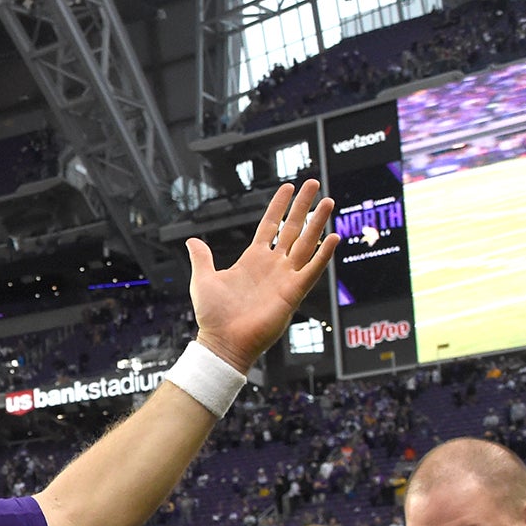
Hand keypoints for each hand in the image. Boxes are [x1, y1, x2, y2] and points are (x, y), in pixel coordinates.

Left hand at [186, 180, 338, 371]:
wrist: (222, 341)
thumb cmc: (213, 315)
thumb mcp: (204, 280)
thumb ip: (202, 258)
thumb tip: (192, 240)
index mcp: (253, 259)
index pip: (270, 226)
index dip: (279, 206)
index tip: (288, 187)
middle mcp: (272, 266)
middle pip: (292, 229)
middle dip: (304, 206)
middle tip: (314, 184)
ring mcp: (285, 278)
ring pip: (306, 244)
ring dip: (318, 223)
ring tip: (328, 202)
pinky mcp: (293, 293)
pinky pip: (312, 271)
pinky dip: (323, 255)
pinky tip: (333, 238)